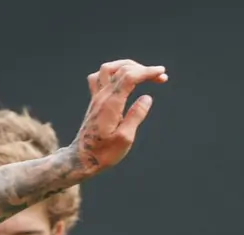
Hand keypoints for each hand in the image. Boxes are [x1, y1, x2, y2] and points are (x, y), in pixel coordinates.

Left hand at [71, 59, 168, 173]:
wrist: (81, 159)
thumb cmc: (103, 153)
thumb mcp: (125, 138)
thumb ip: (136, 116)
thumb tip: (147, 98)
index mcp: (111, 105)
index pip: (129, 77)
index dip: (147, 72)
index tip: (162, 74)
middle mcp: (101, 98)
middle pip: (121, 70)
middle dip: (143, 69)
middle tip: (160, 78)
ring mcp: (96, 98)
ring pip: (107, 69)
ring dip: (127, 66)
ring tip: (142, 73)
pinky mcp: (94, 102)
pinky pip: (99, 77)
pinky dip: (113, 72)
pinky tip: (122, 79)